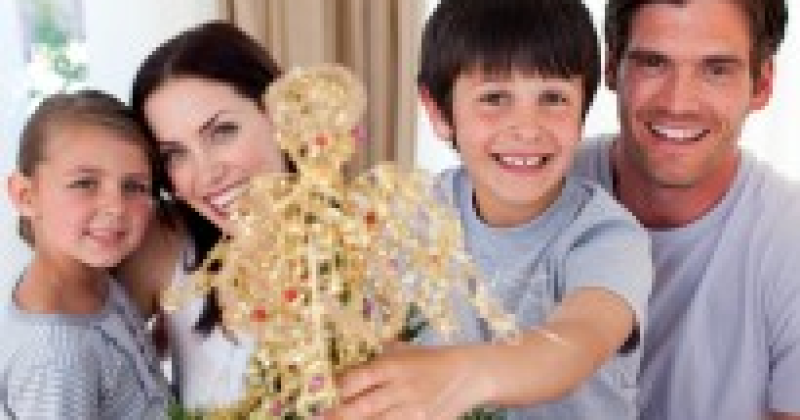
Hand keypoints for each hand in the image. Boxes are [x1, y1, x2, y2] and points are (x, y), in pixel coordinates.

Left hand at [326, 343, 490, 419]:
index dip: (341, 387)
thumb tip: (353, 363)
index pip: (360, 378)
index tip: (329, 393)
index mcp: (394, 366)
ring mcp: (414, 410)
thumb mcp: (407, 350)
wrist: (470, 373)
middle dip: (342, 415)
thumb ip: (382, 356)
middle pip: (365, 406)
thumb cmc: (433, 359)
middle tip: (322, 419)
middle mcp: (401, 388)